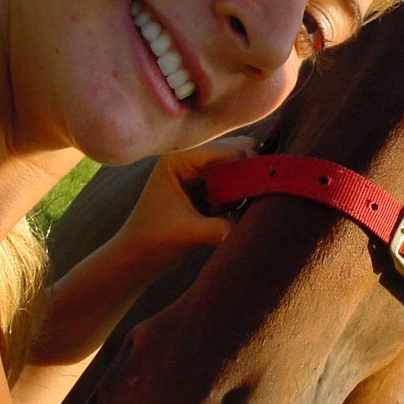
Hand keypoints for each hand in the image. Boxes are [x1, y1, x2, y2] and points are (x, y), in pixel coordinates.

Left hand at [113, 135, 257, 270]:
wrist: (140, 254)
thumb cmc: (154, 240)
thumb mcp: (187, 233)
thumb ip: (216, 228)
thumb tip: (248, 227)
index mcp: (178, 158)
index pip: (223, 149)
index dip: (245, 163)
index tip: (264, 183)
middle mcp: (190, 156)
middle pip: (237, 149)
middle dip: (249, 170)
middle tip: (258, 193)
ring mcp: (200, 168)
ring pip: (240, 163)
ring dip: (246, 182)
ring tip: (239, 204)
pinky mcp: (207, 183)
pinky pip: (236, 180)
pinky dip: (241, 192)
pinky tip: (231, 210)